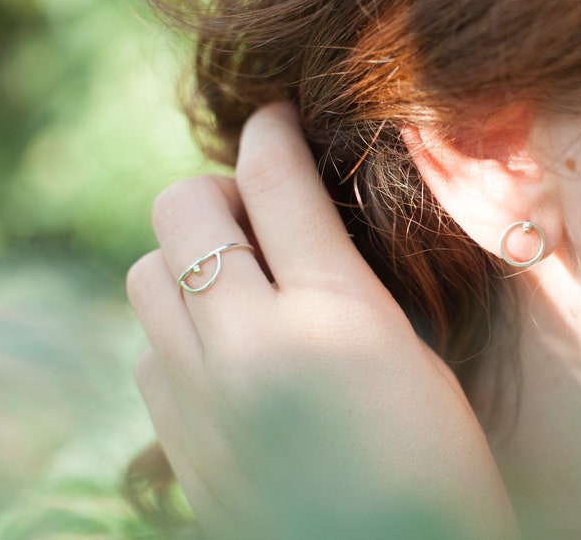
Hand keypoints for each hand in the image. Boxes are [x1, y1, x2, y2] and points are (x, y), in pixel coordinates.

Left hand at [127, 103, 515, 537]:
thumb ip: (339, 276)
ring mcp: (199, 397)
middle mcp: (249, 347)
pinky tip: (223, 350)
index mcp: (333, 316)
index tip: (274, 116)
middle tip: (256, 213)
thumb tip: (287, 213)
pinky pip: (147, 347)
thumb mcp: (408, 350)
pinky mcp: (177, 440)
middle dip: (217, 190)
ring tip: (237, 281)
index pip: (275, 177)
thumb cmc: (435, 463)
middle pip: (181, 207)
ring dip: (187, 257)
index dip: (272, 129)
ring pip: (145, 272)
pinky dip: (177, 329)